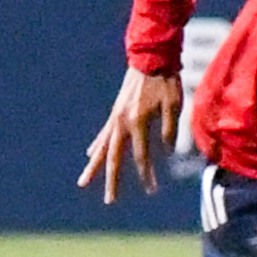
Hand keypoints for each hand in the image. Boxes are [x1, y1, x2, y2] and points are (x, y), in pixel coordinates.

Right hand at [76, 67, 187, 201]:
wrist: (151, 56)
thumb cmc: (166, 80)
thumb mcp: (173, 105)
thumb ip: (168, 130)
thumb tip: (167, 152)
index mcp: (137, 122)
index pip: (141, 156)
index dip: (146, 175)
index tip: (152, 190)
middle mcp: (122, 122)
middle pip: (115, 158)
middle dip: (112, 180)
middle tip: (110, 201)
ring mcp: (116, 117)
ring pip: (104, 148)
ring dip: (94, 166)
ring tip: (83, 182)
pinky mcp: (116, 112)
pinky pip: (104, 133)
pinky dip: (98, 145)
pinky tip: (91, 154)